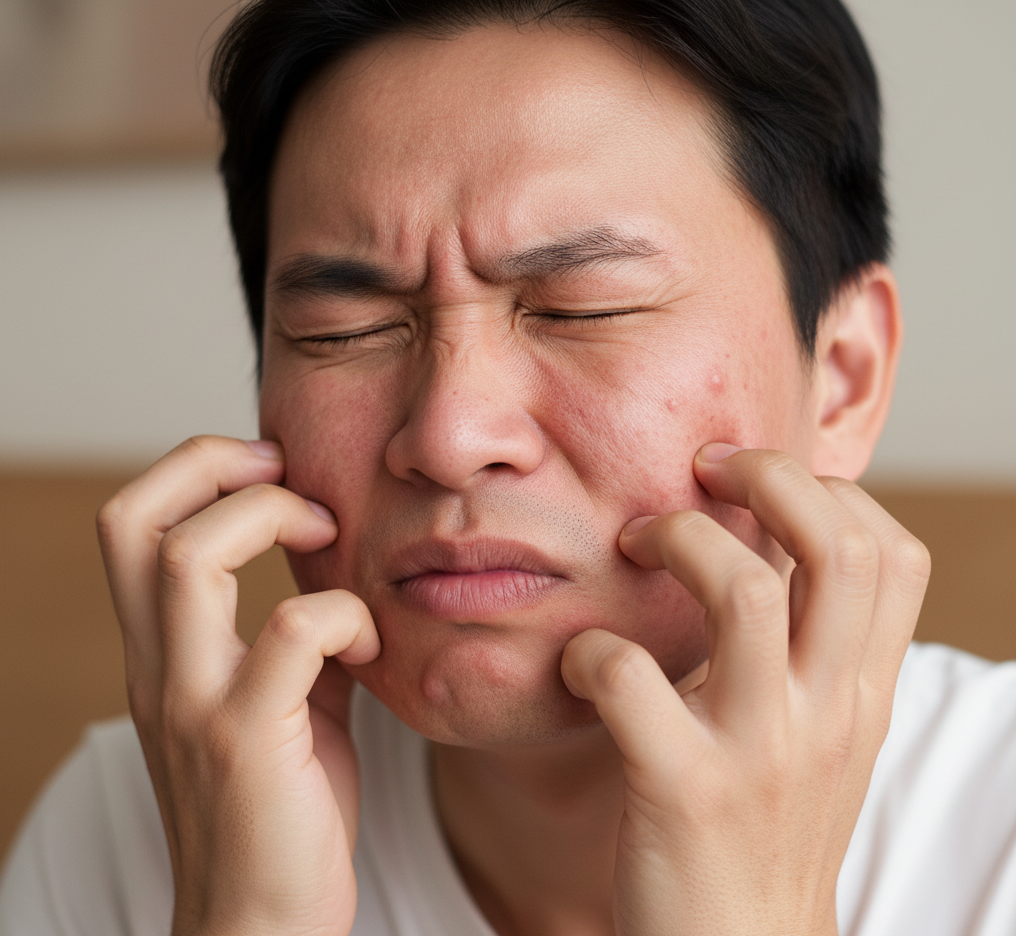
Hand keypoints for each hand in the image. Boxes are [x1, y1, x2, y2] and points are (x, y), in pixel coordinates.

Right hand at [96, 436, 379, 935]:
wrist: (262, 926)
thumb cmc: (282, 810)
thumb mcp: (284, 703)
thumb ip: (296, 640)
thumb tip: (342, 579)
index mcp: (164, 653)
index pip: (133, 523)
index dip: (195, 469)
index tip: (273, 472)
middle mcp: (160, 668)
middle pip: (133, 519)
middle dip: (211, 462)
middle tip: (285, 472)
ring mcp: (195, 702)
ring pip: (191, 559)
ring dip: (272, 518)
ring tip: (328, 536)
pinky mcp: (246, 740)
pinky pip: (289, 632)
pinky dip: (342, 614)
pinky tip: (370, 645)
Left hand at [561, 445, 930, 935]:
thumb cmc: (764, 825)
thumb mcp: (816, 732)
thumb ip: (807, 646)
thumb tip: (763, 540)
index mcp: (859, 691)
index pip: (893, 554)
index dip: (831, 490)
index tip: (756, 482)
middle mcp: (826, 712)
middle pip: (836, 549)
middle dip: (768, 477)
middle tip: (702, 471)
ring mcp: (760, 751)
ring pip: (743, 592)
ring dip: (677, 540)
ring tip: (634, 544)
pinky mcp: (681, 788)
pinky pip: (630, 678)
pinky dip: (591, 648)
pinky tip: (579, 660)